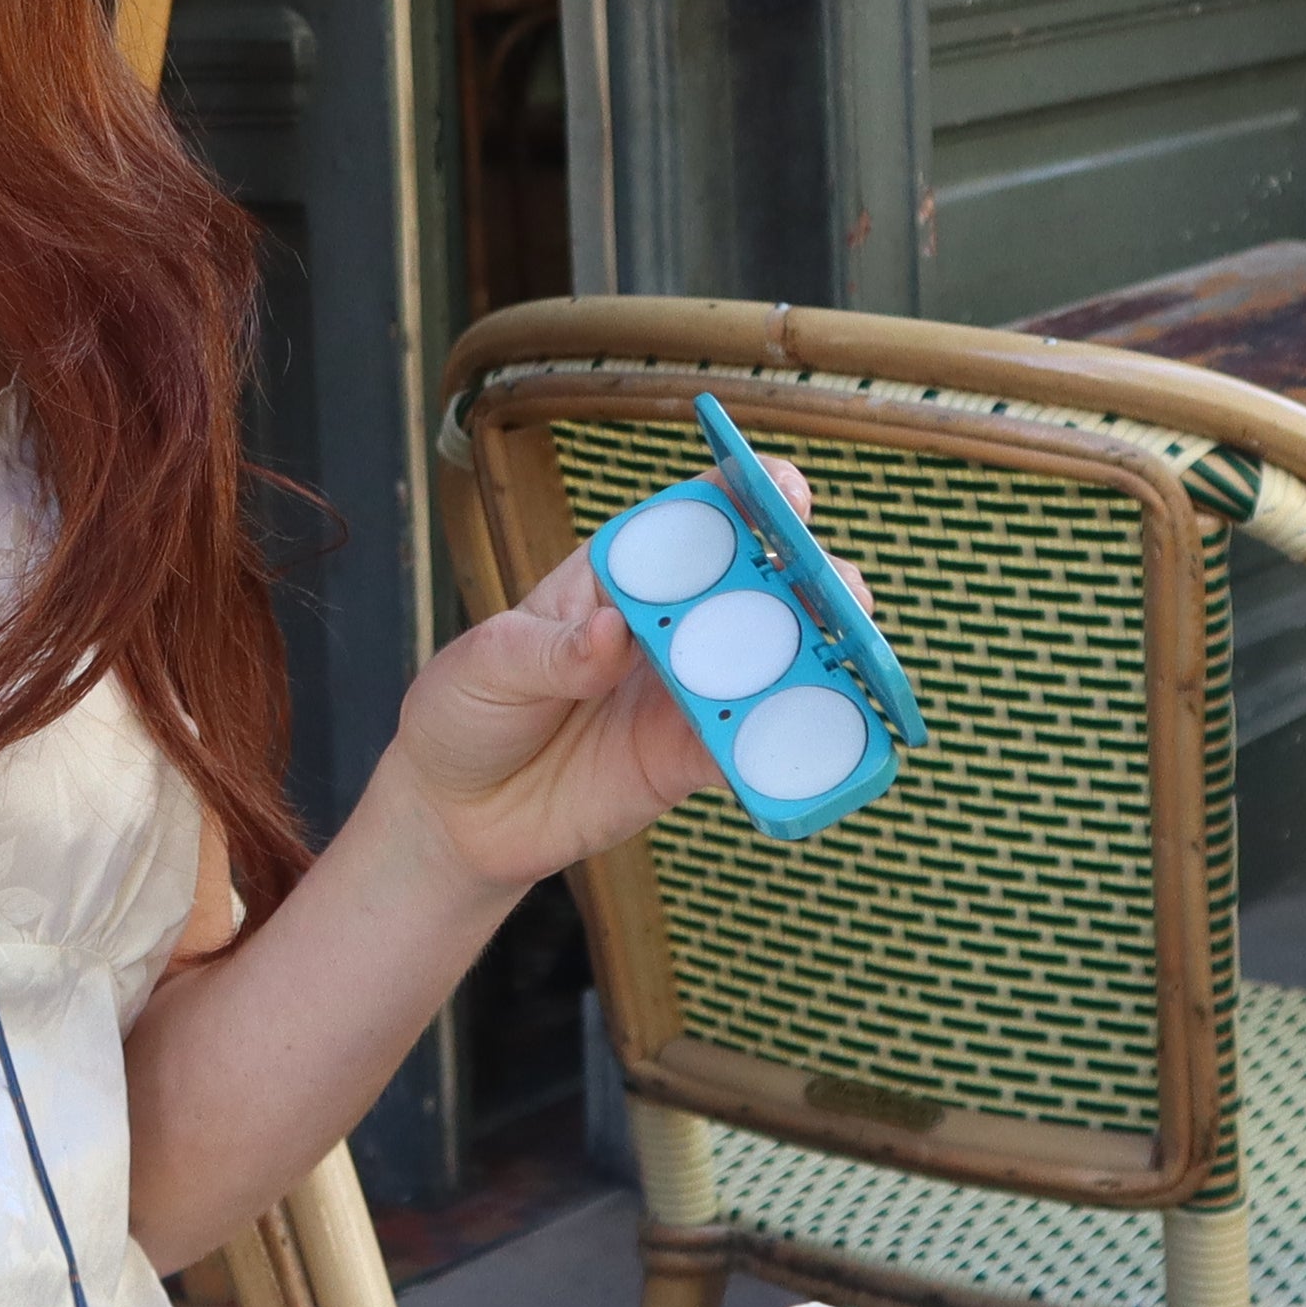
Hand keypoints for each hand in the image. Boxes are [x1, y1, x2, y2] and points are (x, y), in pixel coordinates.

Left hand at [381, 463, 863, 894]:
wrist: (455, 813)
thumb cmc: (465, 710)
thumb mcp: (489, 663)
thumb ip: (555, 649)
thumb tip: (614, 633)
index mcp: (624, 571)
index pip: (698, 516)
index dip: (751, 494)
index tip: (785, 494)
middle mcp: (673, 623)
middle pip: (762, 584)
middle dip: (815, 576)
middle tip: (840, 590)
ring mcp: (689, 692)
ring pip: (778, 662)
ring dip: (826, 655)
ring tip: (850, 657)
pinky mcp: (691, 759)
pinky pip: (754, 747)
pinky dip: (789, 743)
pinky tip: (813, 741)